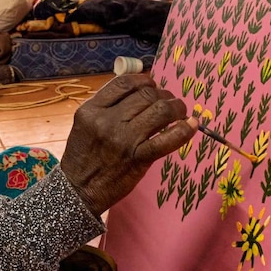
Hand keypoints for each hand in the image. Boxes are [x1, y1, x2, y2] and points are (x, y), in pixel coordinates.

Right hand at [60, 74, 196, 216]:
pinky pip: (167, 139)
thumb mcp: (85, 124)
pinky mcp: (137, 158)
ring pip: (160, 111)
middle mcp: (107, 121)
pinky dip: (184, 130)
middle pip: (145, 94)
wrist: (78, 190)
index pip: (124, 83)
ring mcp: (123, 140)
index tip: (152, 86)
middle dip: (162, 94)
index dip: (144, 80)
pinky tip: (191, 125)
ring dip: (176, 107)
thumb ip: (106, 106)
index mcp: (91, 109)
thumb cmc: (83, 156)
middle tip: (168, 102)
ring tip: (179, 112)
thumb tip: (138, 90)